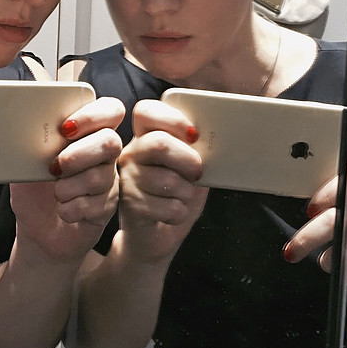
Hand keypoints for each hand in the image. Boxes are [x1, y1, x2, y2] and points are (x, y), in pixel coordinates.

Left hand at [9, 96, 124, 262]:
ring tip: (55, 193)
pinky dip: (70, 209)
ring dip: (67, 188)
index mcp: (86, 132)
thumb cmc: (33, 190)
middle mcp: (102, 153)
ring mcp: (108, 180)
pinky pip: (94, 204)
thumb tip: (23, 119)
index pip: (110, 110)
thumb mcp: (23, 161)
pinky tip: (63, 210)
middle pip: (111, 142)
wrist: (37, 228)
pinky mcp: (107, 206)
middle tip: (54, 167)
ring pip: (100, 177)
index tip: (66, 128)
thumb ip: (29, 139)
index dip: (93, 115)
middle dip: (78, 154)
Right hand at [116, 99, 208, 263]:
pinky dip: (180, 213)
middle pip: (159, 144)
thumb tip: (219, 141)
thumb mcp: (190, 168)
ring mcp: (127, 180)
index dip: (172, 119)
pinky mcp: (130, 206)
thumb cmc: (176, 196)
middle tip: (198, 173)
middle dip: (189, 160)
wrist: (156, 236)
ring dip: (187, 193)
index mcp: (145, 136)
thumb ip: (197, 151)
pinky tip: (172, 214)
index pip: (146, 112)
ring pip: (167, 179)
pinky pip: (168, 206)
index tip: (194, 135)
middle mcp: (130, 154)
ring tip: (183, 197)